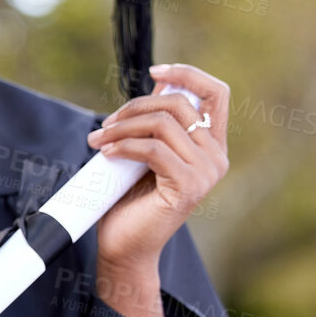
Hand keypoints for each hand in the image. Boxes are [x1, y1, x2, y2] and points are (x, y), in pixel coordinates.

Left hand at [87, 63, 229, 316]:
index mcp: (211, 145)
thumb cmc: (130, 199)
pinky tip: (106, 153)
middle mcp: (216, 157)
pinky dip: (124, 146)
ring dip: (122, 127)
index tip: (154, 70)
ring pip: (163, 124)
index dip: (188, 73)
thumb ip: (157, 121)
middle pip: (179, 103)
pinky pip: (153, 150)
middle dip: (134, 106)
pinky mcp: (187, 188)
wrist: (124, 246)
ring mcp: (206, 174)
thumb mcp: (145, 150)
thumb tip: (161, 80)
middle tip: (105, 125)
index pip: (217, 93)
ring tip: (97, 140)